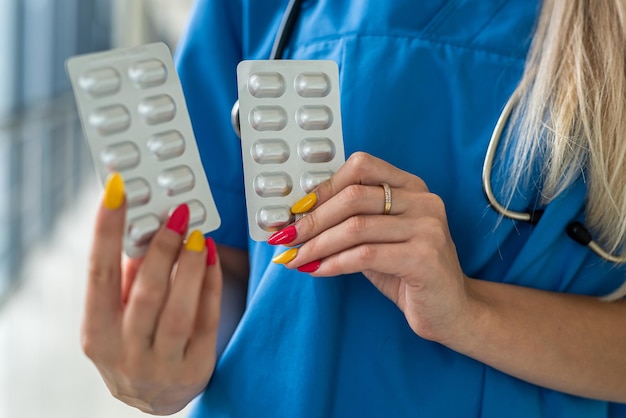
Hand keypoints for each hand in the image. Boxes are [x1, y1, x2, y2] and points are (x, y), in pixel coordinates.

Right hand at [81, 173, 221, 414]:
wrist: (154, 398)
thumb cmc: (133, 343)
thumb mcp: (116, 315)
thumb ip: (127, 276)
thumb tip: (144, 228)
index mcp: (96, 333)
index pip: (98, 274)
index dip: (106, 230)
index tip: (117, 190)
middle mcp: (124, 352)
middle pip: (145, 291)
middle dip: (163, 247)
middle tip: (177, 213)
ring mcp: (161, 365)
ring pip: (180, 308)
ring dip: (191, 264)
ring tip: (197, 234)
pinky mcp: (195, 369)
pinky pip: (207, 320)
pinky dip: (211, 284)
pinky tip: (212, 257)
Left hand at [269, 152, 470, 343]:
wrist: (450, 312)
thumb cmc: (408, 273)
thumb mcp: (378, 239)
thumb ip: (350, 222)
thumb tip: (299, 220)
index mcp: (412, 186)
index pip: (361, 168)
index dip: (323, 187)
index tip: (295, 210)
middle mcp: (423, 201)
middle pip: (353, 197)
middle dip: (311, 220)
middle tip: (284, 238)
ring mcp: (428, 228)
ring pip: (355, 227)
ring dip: (315, 245)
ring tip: (293, 258)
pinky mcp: (424, 258)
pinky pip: (364, 256)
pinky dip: (332, 263)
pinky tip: (316, 270)